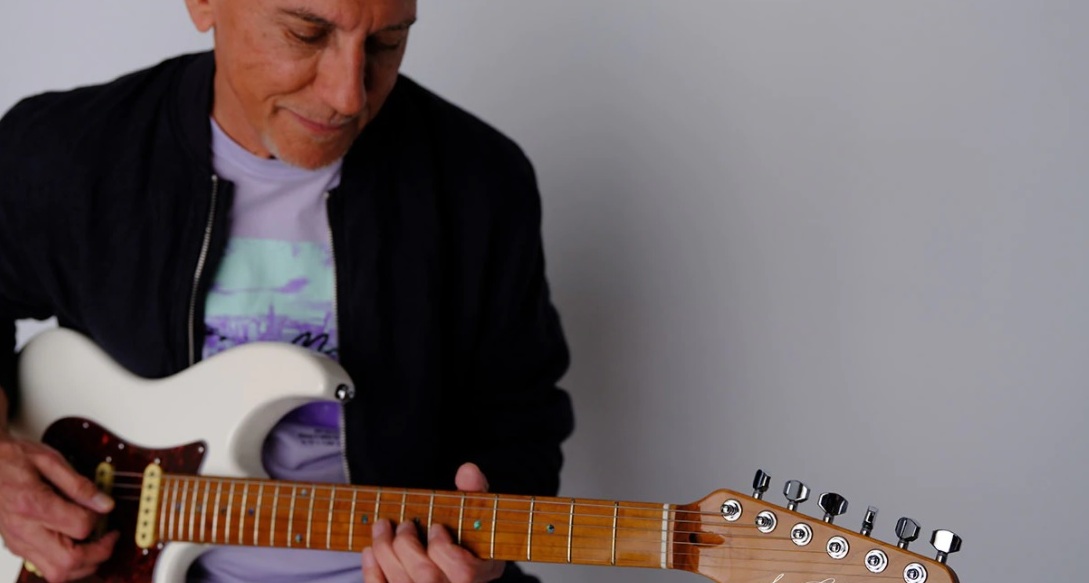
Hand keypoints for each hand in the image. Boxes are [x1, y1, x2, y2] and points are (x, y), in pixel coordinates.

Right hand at [0, 433, 116, 581]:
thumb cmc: (12, 458)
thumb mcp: (50, 461)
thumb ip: (79, 484)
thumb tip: (105, 503)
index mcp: (33, 504)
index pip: (79, 526)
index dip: (99, 519)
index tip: (104, 508)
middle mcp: (24, 529)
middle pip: (68, 562)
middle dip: (98, 554)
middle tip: (110, 538)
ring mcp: (19, 541)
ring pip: (56, 574)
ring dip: (83, 565)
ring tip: (96, 545)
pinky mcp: (17, 545)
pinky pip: (45, 568)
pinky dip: (67, 564)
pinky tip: (76, 546)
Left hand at [362, 462, 505, 582]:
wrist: (451, 569)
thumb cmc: (467, 540)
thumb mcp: (476, 517)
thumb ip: (473, 493)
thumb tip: (467, 470)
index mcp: (478, 576)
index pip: (463, 572)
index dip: (443, 547)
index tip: (436, 527)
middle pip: (426, 577)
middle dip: (408, 544)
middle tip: (405, 524)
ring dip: (385, 551)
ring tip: (382, 528)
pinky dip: (373, 571)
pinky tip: (370, 551)